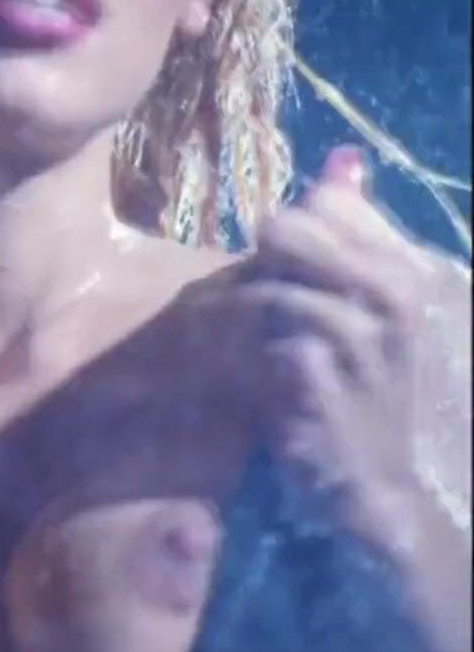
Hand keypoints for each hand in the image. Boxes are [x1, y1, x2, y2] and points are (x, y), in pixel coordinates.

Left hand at [238, 146, 465, 544]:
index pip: (327, 203)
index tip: (280, 267)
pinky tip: (246, 380)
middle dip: (260, 263)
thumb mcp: (398, 308)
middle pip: (287, 229)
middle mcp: (397, 295)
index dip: (292, 231)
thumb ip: (365, 233)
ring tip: (236, 345)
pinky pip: (263, 348)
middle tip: (255, 302)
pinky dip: (244, 361)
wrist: (399, 490)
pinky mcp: (324, 388)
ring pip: (269, 289)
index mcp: (416, 267)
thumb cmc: (393, 394)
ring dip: (240, 316)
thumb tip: (339, 161)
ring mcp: (363, 344)